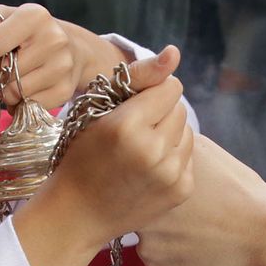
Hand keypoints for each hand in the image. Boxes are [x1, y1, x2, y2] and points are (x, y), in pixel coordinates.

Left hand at [0, 4, 86, 108]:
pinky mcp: (65, 90)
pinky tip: (29, 88)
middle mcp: (53, 39)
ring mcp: (62, 67)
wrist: (73, 49)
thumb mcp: (4, 18)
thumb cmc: (28, 33)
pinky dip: (22, 103)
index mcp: (35, 16)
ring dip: (6, 90)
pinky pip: (27, 108)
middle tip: (4, 64)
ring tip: (16, 76)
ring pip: (12, 94)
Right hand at [30, 47, 194, 246]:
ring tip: (141, 150)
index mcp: (128, 125)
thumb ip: (138, 78)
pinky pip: (188, 156)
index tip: (134, 107)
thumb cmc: (81, 156)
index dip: (152, 93)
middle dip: (161, 113)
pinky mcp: (181, 190)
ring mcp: (170, 174)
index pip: (170, 87)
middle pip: (180, 108)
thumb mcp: (97, 111)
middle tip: (134, 131)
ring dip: (168, 134)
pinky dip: (172, 158)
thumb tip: (174, 52)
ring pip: (187, 131)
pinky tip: (148, 169)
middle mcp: (153, 150)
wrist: (77, 213)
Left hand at [136, 135, 265, 265]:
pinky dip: (176, 261)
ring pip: (148, 243)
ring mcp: (150, 252)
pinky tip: (200, 251)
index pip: (132, 187)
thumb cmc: (237, 190)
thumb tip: (152, 138)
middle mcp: (141, 221)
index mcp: (148, 187)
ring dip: (166, 240)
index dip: (150, 189)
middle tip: (188, 216)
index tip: (174, 195)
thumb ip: (169, 148)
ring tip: (199, 233)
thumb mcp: (202, 152)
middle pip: (137, 217)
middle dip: (158, 216)